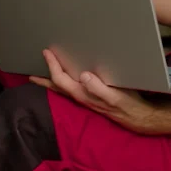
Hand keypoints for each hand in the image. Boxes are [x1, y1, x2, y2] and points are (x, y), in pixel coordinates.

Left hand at [30, 50, 161, 133]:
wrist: (139, 118)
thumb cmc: (128, 105)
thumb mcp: (115, 96)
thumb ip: (99, 88)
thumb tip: (84, 76)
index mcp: (83, 95)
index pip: (61, 80)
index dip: (53, 66)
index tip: (47, 52)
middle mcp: (81, 98)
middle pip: (57, 88)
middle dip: (44, 80)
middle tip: (31, 73)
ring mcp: (86, 100)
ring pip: (64, 91)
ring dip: (52, 83)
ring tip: (43, 77)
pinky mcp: (92, 100)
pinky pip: (72, 91)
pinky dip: (65, 85)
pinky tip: (69, 81)